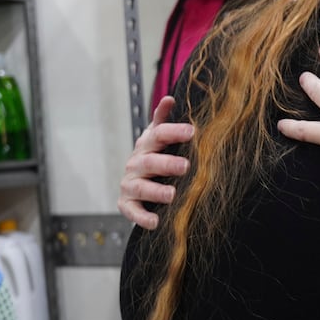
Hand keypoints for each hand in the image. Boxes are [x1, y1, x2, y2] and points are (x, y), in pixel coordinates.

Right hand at [117, 96, 194, 229]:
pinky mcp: (127, 204)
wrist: (136, 186)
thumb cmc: (154, 159)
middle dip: (167, 163)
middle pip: (150, 162)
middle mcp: (136, 164)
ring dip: (156, 191)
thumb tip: (170, 98)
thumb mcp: (157, 139)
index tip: (192, 131)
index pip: (158, 135)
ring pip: (141, 187)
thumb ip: (162, 121)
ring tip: (172, 194)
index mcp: (146, 145)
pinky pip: (133, 212)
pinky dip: (142, 217)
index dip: (174, 132)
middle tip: (186, 166)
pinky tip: (155, 222)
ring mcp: (130, 184)